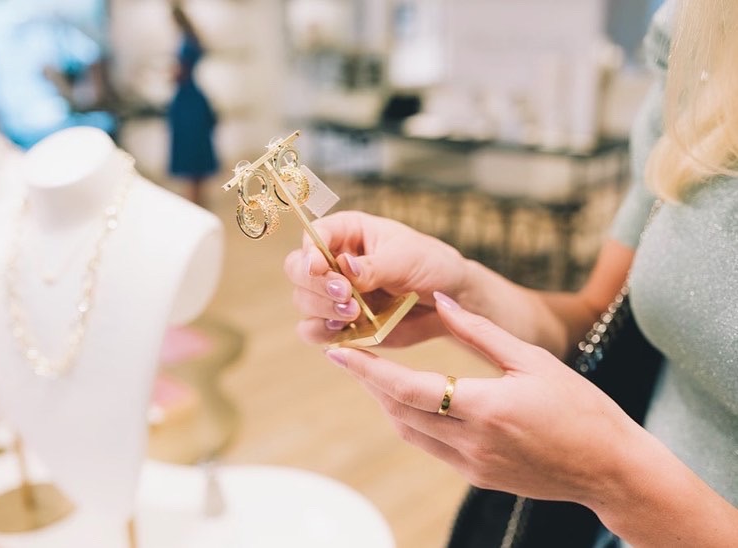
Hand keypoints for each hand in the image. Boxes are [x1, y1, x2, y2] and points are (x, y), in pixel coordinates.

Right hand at [283, 211, 466, 345]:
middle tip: (345, 295)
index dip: (310, 252)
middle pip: (298, 270)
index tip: (319, 267)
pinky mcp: (340, 323)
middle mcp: (334, 261)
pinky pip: (314, 331)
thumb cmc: (430, 265)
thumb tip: (345, 266)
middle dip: (316, 285)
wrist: (450, 300)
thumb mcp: (406, 258)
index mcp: (347, 232)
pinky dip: (322, 334)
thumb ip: (373, 266)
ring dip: (321, 310)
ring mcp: (334, 294)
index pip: (313, 236)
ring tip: (353, 313)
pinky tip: (344, 331)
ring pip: (303, 301)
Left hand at [323, 291, 640, 504]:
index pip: (408, 389)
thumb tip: (443, 301)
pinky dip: (411, 421)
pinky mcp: (478, 476)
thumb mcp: (532, 359)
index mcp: (486, 408)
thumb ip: (480, 332)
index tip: (339, 352)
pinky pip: (431, 447)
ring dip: (387, 403)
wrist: (610, 468)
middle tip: (351, 355)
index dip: (368, 370)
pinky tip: (412, 400)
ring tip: (374, 374)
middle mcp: (472, 442)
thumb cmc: (581, 408)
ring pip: (410, 433)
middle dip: (370, 383)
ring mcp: (473, 465)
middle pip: (399, 412)